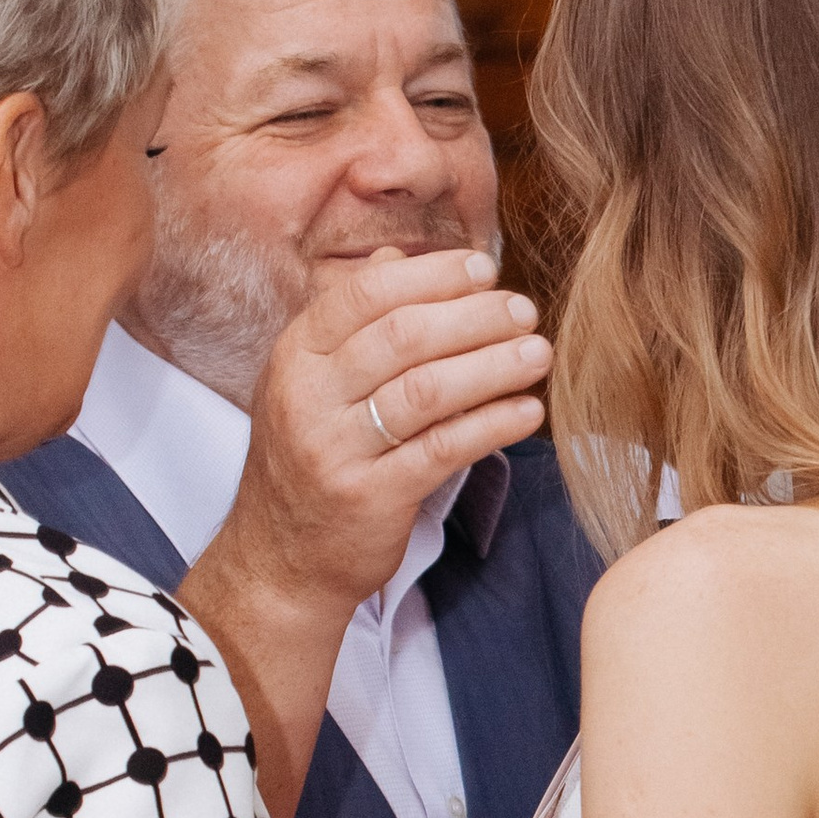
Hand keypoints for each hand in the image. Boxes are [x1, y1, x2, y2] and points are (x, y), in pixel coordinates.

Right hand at [176, 247, 549, 817]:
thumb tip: (395, 256)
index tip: (483, 269)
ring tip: (538, 353)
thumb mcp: (311, 383)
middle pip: (402, 337)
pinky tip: (527, 411)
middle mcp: (308, 398)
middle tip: (523, 309)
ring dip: (493, 366)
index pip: (365, 296)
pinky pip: (442, 450)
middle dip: (472, 316)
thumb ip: (352, 323)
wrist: (280, 561)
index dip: (431, 276)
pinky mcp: (369, 498)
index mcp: (295, 357)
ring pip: (426, 390)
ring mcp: (335, 450)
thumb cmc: (309, 461)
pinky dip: (491, 425)